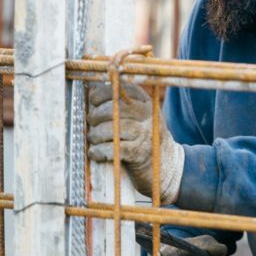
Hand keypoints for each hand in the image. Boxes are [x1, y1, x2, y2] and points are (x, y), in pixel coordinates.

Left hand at [87, 81, 183, 204]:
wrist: (165, 165)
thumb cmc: (142, 138)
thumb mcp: (139, 117)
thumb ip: (121, 105)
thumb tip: (91, 92)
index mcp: (147, 103)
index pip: (124, 89)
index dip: (105, 92)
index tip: (93, 99)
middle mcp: (148, 116)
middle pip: (117, 108)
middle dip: (97, 114)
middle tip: (90, 121)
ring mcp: (145, 134)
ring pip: (114, 128)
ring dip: (96, 134)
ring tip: (92, 138)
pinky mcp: (140, 153)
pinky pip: (115, 148)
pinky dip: (100, 150)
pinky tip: (95, 152)